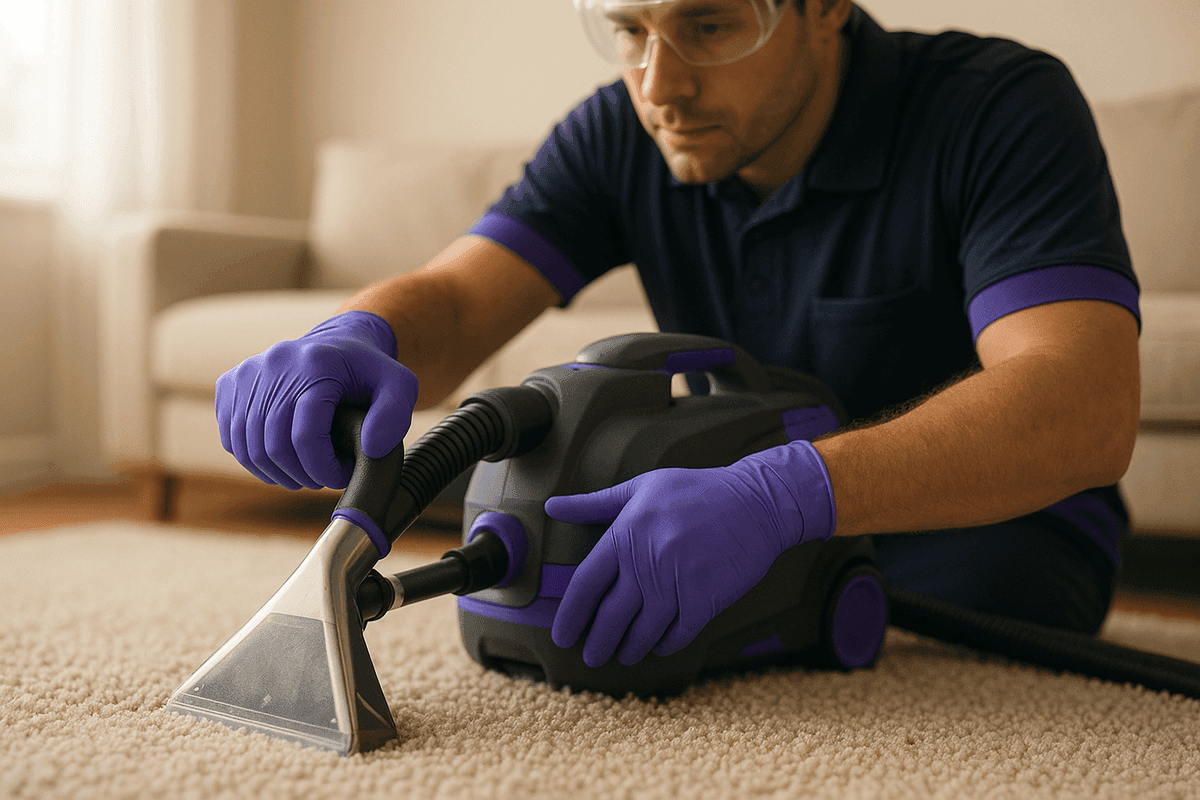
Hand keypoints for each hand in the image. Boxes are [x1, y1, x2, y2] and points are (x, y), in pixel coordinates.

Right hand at [215, 310, 417, 490]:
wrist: (340, 343)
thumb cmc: (370, 372)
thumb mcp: (400, 386)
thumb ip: (394, 416)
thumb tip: (371, 448)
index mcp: (317, 364)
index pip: (306, 435)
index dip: (324, 468)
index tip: (342, 476)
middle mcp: (275, 364)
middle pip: (274, 446)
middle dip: (302, 475)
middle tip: (324, 478)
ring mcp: (248, 373)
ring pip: (249, 449)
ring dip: (278, 474)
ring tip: (305, 473)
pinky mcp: (230, 384)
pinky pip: (232, 439)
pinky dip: (255, 461)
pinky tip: (283, 460)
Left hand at [544, 441, 836, 666]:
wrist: (756, 502)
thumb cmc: (696, 491)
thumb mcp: (643, 487)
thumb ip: (595, 503)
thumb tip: (552, 507)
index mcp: (627, 536)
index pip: (586, 585)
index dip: (570, 616)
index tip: (562, 636)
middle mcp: (647, 563)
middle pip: (610, 617)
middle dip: (596, 643)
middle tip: (591, 655)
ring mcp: (677, 584)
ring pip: (642, 632)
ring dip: (628, 649)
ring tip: (622, 654)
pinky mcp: (706, 600)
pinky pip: (677, 634)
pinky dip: (664, 645)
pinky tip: (658, 646)